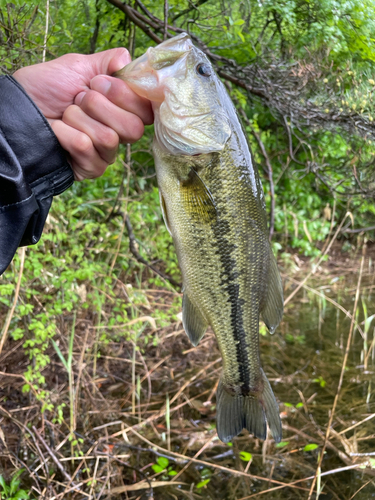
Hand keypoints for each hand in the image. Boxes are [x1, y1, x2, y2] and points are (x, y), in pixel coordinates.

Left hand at [13, 49, 152, 179]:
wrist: (19, 110)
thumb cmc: (46, 89)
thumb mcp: (77, 66)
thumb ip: (108, 61)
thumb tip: (129, 61)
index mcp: (122, 109)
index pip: (146, 110)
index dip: (126, 96)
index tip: (99, 83)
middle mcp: (118, 132)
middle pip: (134, 129)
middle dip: (100, 107)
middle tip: (78, 99)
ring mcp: (106, 153)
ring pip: (110, 138)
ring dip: (79, 119)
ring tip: (65, 115)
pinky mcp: (91, 168)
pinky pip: (88, 150)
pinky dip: (67, 134)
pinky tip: (58, 133)